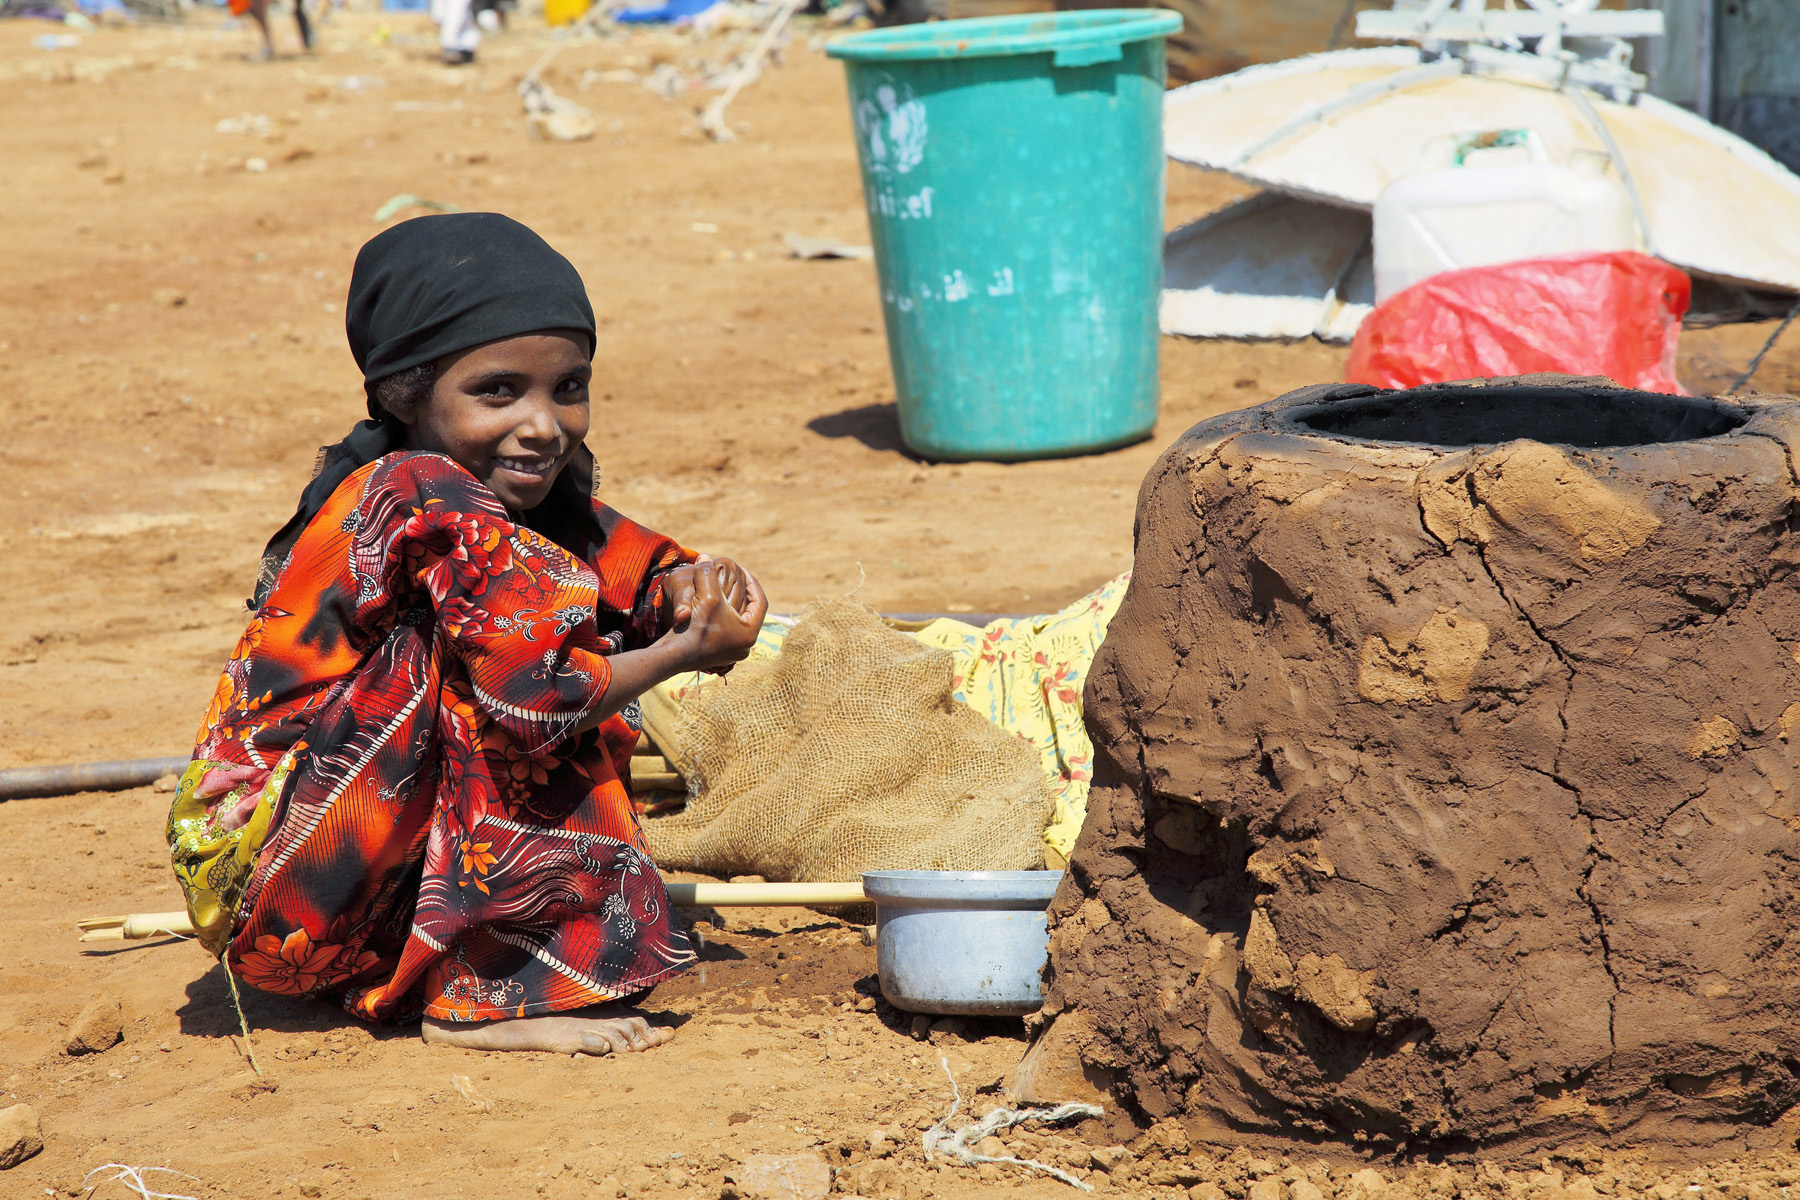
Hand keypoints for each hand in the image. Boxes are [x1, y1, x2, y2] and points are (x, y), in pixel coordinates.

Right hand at [656, 559, 766, 674]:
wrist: (674, 655)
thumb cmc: (694, 625)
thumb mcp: (706, 594)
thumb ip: (708, 573)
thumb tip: (706, 557)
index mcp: (750, 633)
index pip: (760, 602)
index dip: (753, 583)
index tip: (744, 571)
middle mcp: (745, 647)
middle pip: (751, 613)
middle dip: (744, 594)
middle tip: (737, 580)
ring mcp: (732, 653)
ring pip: (738, 622)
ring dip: (732, 606)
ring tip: (724, 592)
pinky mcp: (720, 656)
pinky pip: (727, 631)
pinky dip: (722, 617)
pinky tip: (712, 607)